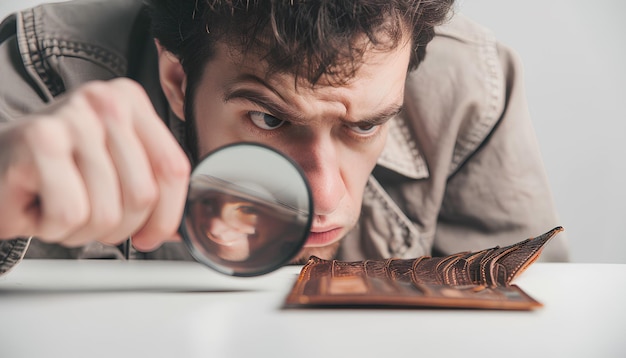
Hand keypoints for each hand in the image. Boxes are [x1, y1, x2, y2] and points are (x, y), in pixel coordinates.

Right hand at [0, 78, 190, 250]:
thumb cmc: (53, 169)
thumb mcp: (112, 169)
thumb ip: (152, 189)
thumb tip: (182, 231)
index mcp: (131, 102)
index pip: (173, 168)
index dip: (166, 216)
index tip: (151, 236)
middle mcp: (106, 101)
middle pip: (142, 194)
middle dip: (117, 227)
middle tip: (87, 217)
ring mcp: (73, 117)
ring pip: (106, 211)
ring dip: (81, 230)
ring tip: (59, 206)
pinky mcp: (38, 139)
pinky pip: (71, 213)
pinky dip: (53, 227)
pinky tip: (39, 204)